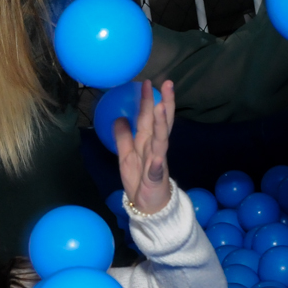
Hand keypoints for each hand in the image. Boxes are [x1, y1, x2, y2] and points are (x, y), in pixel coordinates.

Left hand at [114, 80, 175, 215]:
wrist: (147, 205)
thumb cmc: (139, 178)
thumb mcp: (126, 155)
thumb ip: (123, 137)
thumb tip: (119, 118)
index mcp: (147, 141)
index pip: (149, 117)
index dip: (148, 100)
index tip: (147, 82)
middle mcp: (154, 148)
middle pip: (161, 123)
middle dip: (165, 104)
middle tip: (168, 84)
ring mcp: (157, 162)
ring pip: (161, 141)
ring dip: (162, 125)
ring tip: (162, 109)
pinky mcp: (155, 179)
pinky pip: (156, 170)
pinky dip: (157, 163)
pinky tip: (158, 158)